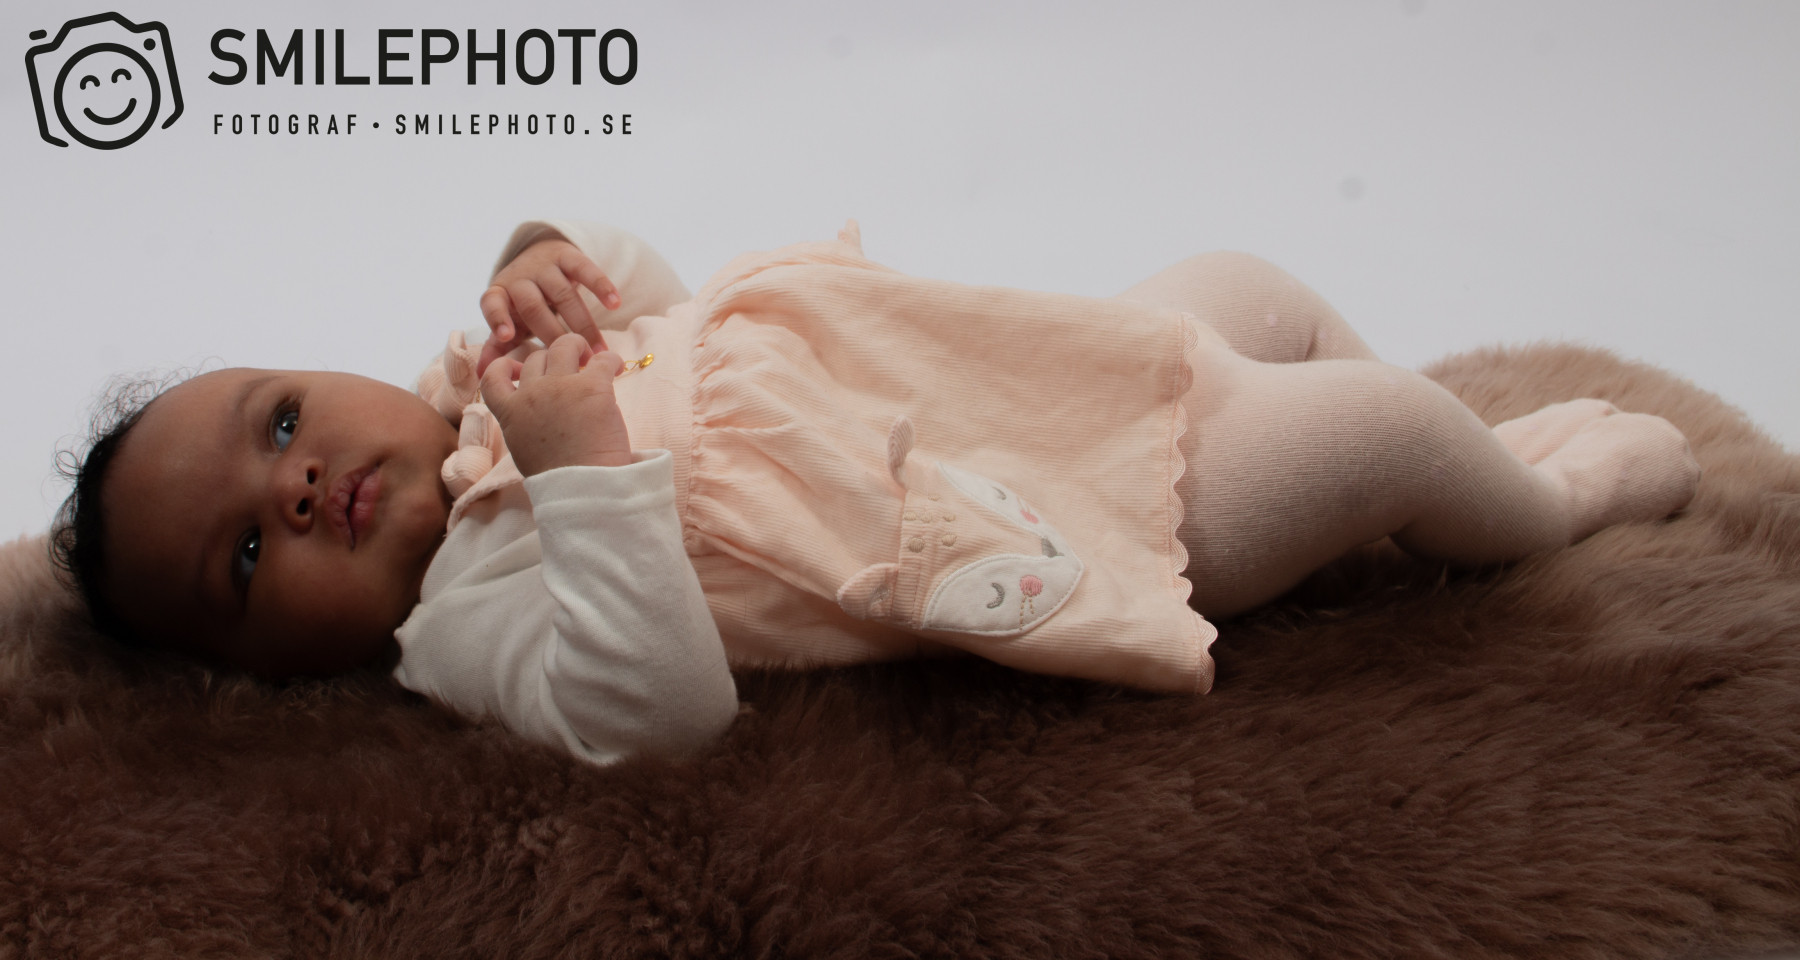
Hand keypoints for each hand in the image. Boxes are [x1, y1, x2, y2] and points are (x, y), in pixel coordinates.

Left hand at [478, 239, 621, 375]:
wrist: (537, 258)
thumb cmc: (523, 304)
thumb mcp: (510, 322)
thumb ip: (498, 347)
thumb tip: (483, 375)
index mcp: (499, 295)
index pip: (491, 304)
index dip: (497, 318)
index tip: (507, 336)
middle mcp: (519, 279)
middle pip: (534, 307)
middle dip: (556, 336)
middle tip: (577, 364)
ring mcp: (543, 266)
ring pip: (563, 294)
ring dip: (583, 324)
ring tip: (600, 351)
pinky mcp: (567, 255)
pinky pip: (585, 268)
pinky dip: (600, 286)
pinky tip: (615, 303)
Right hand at [479, 334, 634, 473]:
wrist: (584, 489)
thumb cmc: (559, 479)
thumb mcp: (526, 451)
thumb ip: (526, 426)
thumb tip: (540, 416)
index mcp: (511, 414)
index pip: (492, 376)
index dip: (507, 366)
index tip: (521, 368)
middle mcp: (532, 394)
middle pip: (536, 357)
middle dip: (552, 358)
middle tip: (570, 367)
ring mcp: (560, 387)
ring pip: (565, 346)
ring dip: (578, 346)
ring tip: (591, 358)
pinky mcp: (592, 386)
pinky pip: (603, 360)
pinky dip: (611, 360)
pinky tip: (616, 368)